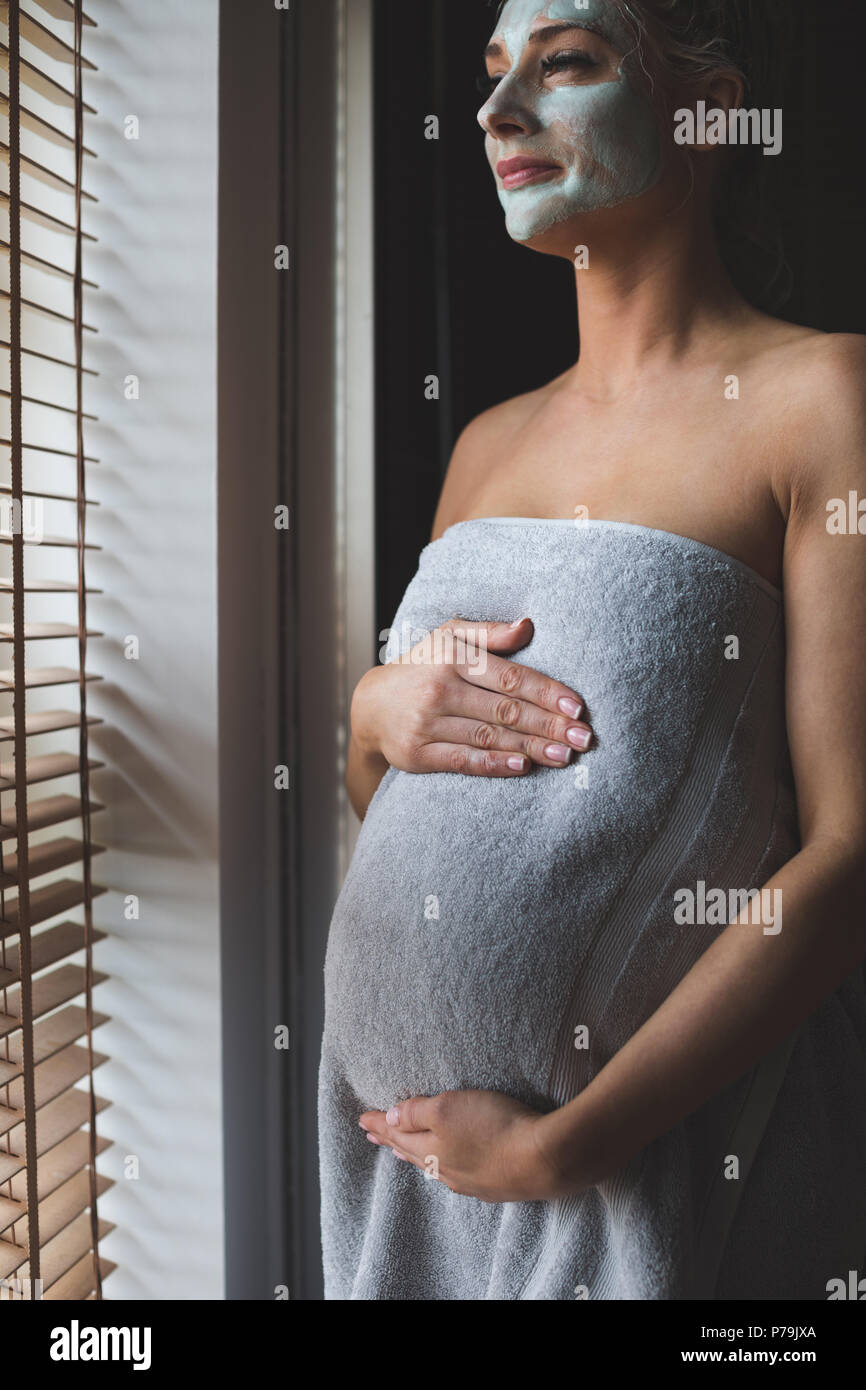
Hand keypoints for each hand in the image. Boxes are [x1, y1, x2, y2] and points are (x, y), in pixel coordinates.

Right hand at [351, 618, 593, 777]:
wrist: (371, 707)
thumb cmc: (422, 667)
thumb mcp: (449, 636)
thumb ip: (489, 633)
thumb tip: (529, 625)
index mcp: (452, 657)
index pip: (510, 678)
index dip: (547, 693)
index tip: (578, 708)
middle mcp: (439, 689)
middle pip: (505, 710)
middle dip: (549, 726)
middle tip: (584, 739)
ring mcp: (426, 724)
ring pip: (489, 737)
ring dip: (531, 748)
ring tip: (565, 756)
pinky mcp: (417, 754)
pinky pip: (463, 761)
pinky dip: (495, 765)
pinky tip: (523, 766)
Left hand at [359, 1089, 573, 1202]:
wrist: (545, 1160)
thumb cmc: (496, 1128)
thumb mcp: (449, 1108)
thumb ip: (417, 1113)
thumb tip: (389, 1119)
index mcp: (431, 1149)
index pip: (397, 1133)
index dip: (379, 1123)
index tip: (361, 1120)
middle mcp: (446, 1169)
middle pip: (411, 1151)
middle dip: (391, 1139)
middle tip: (373, 1135)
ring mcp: (471, 1180)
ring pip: (432, 1165)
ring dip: (413, 1154)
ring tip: (400, 1151)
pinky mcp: (495, 1184)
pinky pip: (457, 1174)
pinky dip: (441, 1166)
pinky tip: (447, 1167)